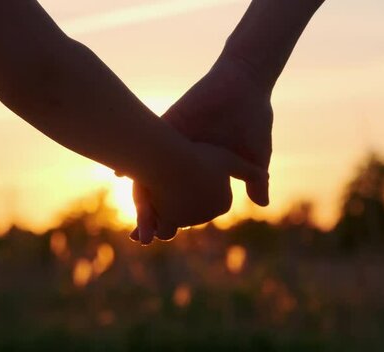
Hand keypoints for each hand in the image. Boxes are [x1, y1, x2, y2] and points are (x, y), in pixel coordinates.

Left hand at [131, 53, 273, 243]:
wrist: (245, 83)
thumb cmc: (252, 119)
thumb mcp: (254, 156)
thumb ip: (254, 180)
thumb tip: (262, 204)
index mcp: (201, 167)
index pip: (183, 198)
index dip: (174, 217)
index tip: (162, 235)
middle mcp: (184, 156)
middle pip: (161, 189)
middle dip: (150, 213)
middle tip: (138, 236)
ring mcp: (176, 140)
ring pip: (152, 169)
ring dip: (140, 193)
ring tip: (131, 216)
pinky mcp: (172, 122)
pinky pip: (149, 140)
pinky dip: (136, 156)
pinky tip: (120, 175)